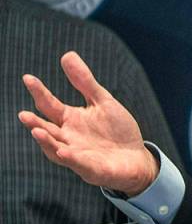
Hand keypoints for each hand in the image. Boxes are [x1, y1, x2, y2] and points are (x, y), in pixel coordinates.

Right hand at [19, 51, 158, 196]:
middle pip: (47, 129)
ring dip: (46, 141)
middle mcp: (68, 137)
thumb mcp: (102, 101)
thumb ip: (85, 82)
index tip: (28, 78)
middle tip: (23, 114)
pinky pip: (78, 163)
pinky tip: (64, 150)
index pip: (49, 105)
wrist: (136, 157)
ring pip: (56, 149)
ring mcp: (77, 155)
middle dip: (34, 123)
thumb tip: (67, 55)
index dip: (39, 92)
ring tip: (36, 130)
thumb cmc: (117, 130)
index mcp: (70, 120)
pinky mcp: (91, 169)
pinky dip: (70, 157)